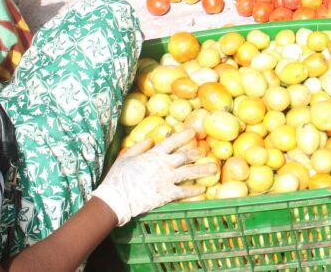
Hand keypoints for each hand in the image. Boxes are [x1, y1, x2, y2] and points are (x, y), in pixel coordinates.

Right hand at [90, 130, 214, 226]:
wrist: (116, 199)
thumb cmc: (118, 178)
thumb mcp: (125, 157)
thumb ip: (139, 147)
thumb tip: (150, 139)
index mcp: (153, 155)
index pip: (172, 141)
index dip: (183, 136)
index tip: (193, 131)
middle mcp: (163, 165)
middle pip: (184, 156)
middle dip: (195, 153)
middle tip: (203, 152)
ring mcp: (167, 180)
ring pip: (188, 172)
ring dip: (202, 170)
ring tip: (213, 169)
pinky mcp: (167, 194)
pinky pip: (183, 191)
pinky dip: (193, 190)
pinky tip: (202, 189)